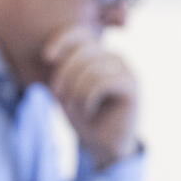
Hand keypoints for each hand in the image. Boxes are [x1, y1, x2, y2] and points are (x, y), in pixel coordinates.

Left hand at [41, 26, 138, 168]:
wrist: (102, 146)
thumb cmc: (84, 117)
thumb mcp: (66, 90)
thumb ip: (64, 69)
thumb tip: (52, 54)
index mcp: (99, 56)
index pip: (82, 35)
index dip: (63, 41)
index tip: (47, 58)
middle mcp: (115, 58)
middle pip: (83, 52)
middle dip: (65, 76)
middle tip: (60, 98)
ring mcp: (127, 71)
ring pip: (91, 69)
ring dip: (75, 92)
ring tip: (77, 108)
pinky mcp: (132, 86)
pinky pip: (102, 82)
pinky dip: (88, 98)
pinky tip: (89, 110)